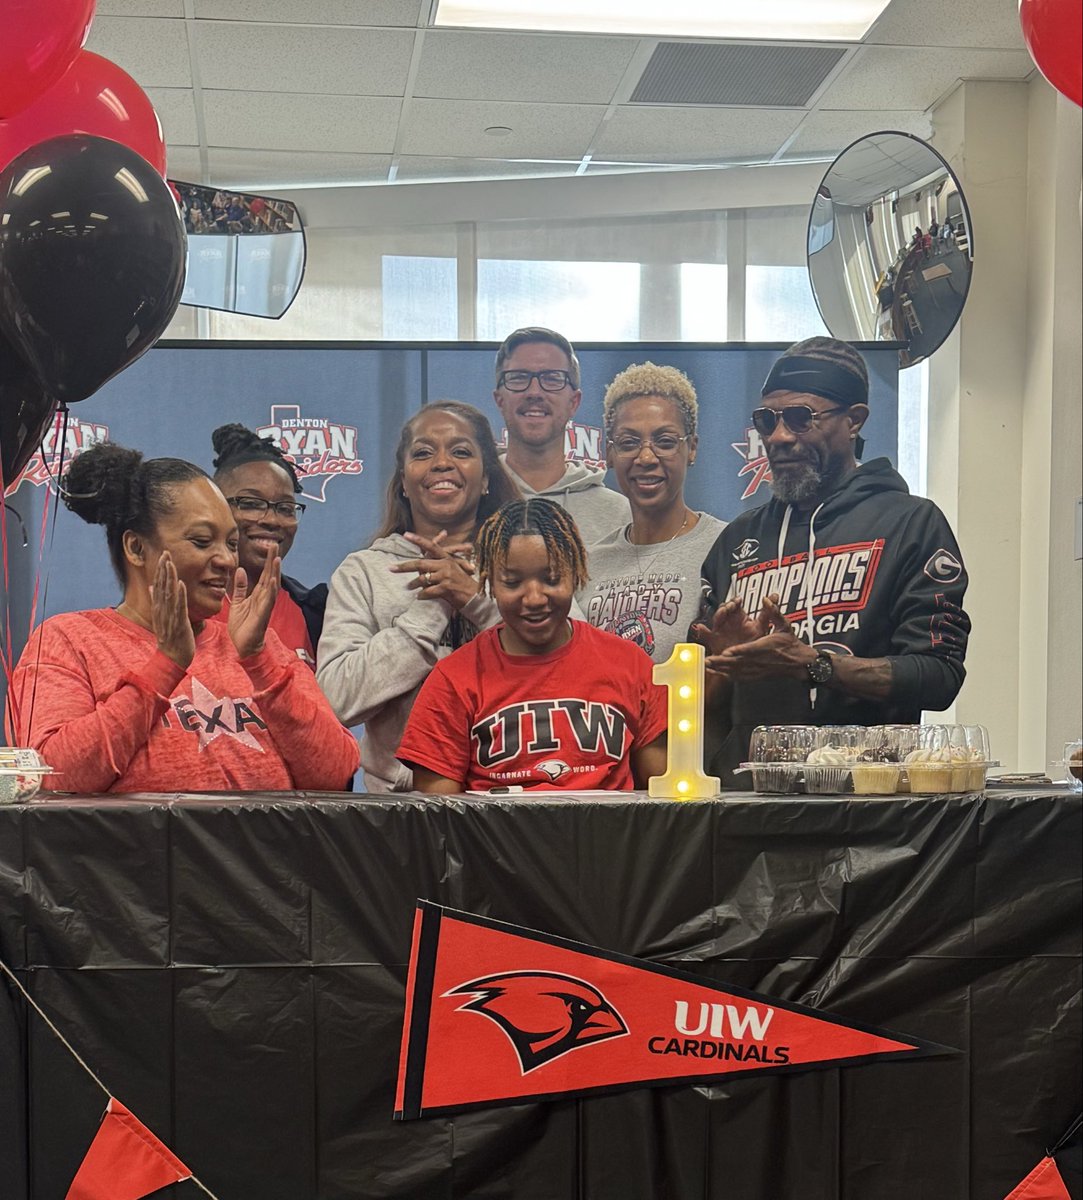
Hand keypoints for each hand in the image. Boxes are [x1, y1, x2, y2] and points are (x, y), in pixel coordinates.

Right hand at [151, 551, 194, 668]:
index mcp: (159, 607)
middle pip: (161, 586)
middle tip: (166, 552)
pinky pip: (179, 607)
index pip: (159, 585)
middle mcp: (162, 610)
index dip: (161, 570)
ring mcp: (169, 617)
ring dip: (169, 578)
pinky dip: (179, 595)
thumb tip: (151, 586)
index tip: (164, 555)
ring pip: (168, 594)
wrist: (172, 658)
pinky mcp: (178, 623)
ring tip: (171, 563)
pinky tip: (180, 584)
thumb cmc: (170, 637)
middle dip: (164, 569)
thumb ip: (157, 601)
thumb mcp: (162, 616)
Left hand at [229, 547, 280, 658]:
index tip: (270, 548)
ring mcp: (265, 605)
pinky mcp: (263, 614)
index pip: (264, 575)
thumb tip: (240, 570)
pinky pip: (268, 600)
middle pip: (270, 576)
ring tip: (277, 559)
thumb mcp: (236, 602)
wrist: (242, 646)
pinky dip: (271, 590)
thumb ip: (239, 587)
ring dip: (274, 572)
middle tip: (275, 546)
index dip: (267, 561)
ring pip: (271, 586)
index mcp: (257, 595)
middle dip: (272, 561)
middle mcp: (264, 598)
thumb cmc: (242, 626)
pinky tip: (273, 580)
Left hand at [391, 530, 480, 611]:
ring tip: (409, 587)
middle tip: (391, 568)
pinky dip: (422, 595)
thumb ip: (439, 566)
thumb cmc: (463, 585)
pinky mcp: (446, 588)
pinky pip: (428, 591)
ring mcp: (446, 576)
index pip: (431, 546)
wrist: (477, 597)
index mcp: (447, 559)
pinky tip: (419, 597)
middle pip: (420, 564)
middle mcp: (446, 565)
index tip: (405, 534)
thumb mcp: (453, 570)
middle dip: (404, 566)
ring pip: (423, 579)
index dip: (418, 539)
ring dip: (414, 584)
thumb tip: (422, 567)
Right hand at [692, 595, 768, 656]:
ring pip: (716, 619)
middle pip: (724, 609)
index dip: (736, 601)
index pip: (735, 604)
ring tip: (722, 612)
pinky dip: (702, 631)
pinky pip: (706, 634)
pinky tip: (701, 627)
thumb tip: (775, 596)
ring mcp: (720, 630)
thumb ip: (768, 611)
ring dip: (718, 615)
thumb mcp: (762, 626)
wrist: (747, 660)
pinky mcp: (713, 640)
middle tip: (730, 607)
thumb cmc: (753, 642)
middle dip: (726, 606)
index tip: (739, 600)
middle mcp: (728, 621)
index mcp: (739, 616)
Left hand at [702, 594, 801, 678]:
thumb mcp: (785, 625)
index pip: (750, 649)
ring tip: (708, 666)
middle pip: (739, 662)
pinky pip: (740, 677)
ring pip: (737, 670)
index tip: (726, 651)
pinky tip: (719, 674)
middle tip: (708, 660)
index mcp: (766, 646)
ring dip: (721, 669)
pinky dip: (728, 676)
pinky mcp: (756, 675)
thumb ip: (774, 612)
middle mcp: (760, 659)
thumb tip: (767, 600)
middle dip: (722, 662)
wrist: (799, 662)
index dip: (738, 651)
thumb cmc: (790, 643)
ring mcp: (757, 669)